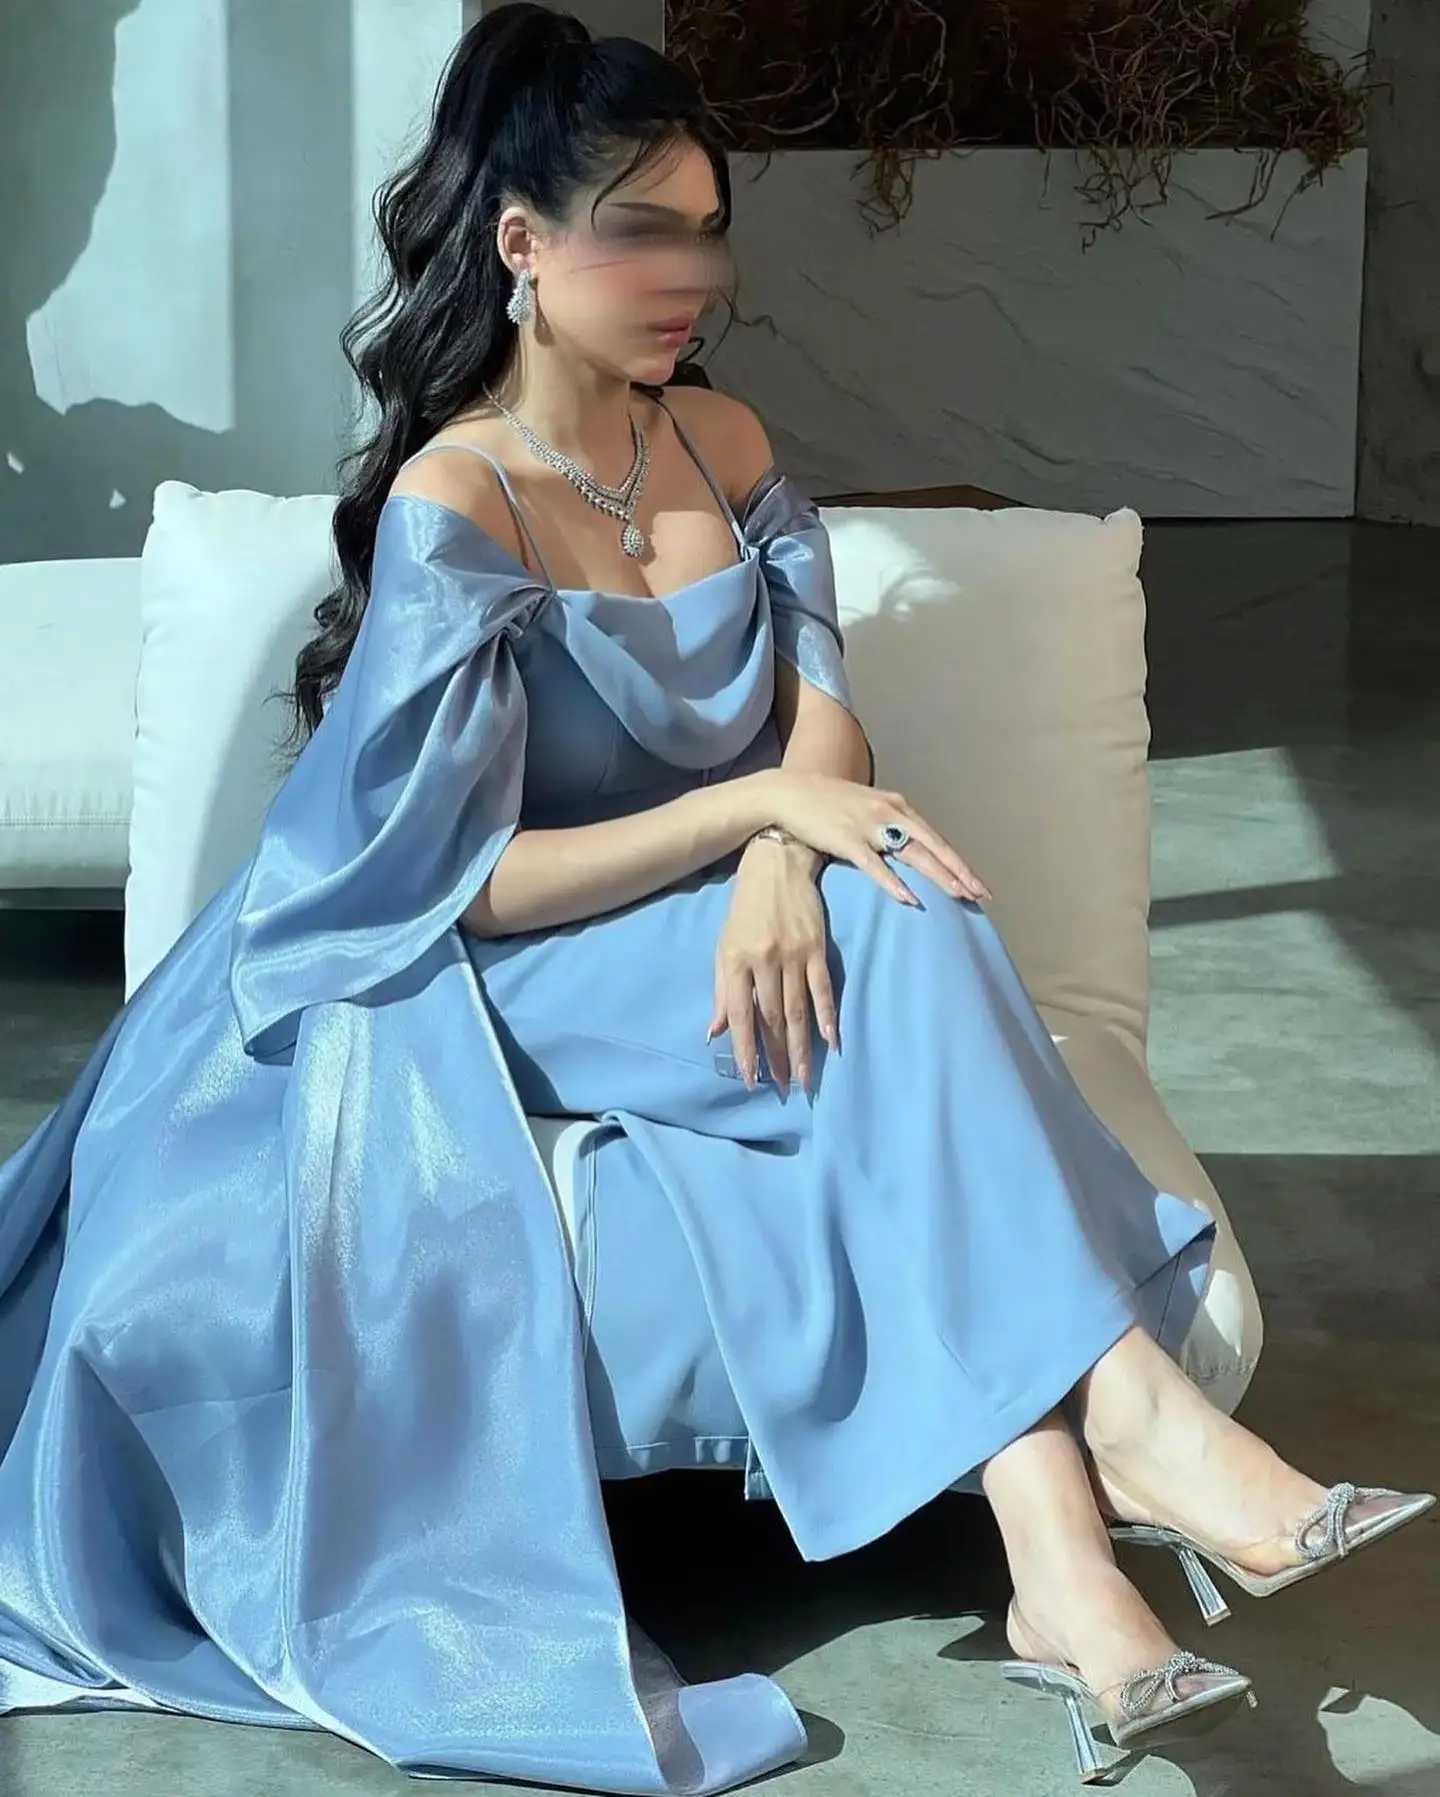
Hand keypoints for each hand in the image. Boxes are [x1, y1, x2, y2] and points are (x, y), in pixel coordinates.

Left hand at [706, 839, 835, 1091]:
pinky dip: (827, 1016)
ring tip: (804, 1077)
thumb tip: (715, 1032)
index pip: (741, 1015)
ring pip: (798, 1010)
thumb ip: (722, 991)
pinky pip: (822, 988)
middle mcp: (764, 961)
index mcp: (735, 961)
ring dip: (802, 1047)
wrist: (777, 865)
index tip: (750, 1079)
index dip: (745, 1050)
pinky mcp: (816, 948)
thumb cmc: (745, 909)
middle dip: (776, 1057)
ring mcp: (793, 955)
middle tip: (781, 1087)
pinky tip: (831, 1040)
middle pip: (772, 1018)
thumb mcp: (724, 946)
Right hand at [754, 770, 991, 908]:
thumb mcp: (866, 809)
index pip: (936, 839)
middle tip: (981, 895)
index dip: (958, 863)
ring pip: (913, 854)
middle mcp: (889, 813)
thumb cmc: (826, 804)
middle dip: (959, 873)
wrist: (789, 793)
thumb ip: (888, 826)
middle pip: (933, 847)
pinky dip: (894, 882)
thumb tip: (907, 850)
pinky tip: (910, 899)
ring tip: (960, 896)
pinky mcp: (847, 839)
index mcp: (896, 807)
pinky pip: (875, 865)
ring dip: (939, 876)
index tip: (978, 885)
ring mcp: (869, 825)